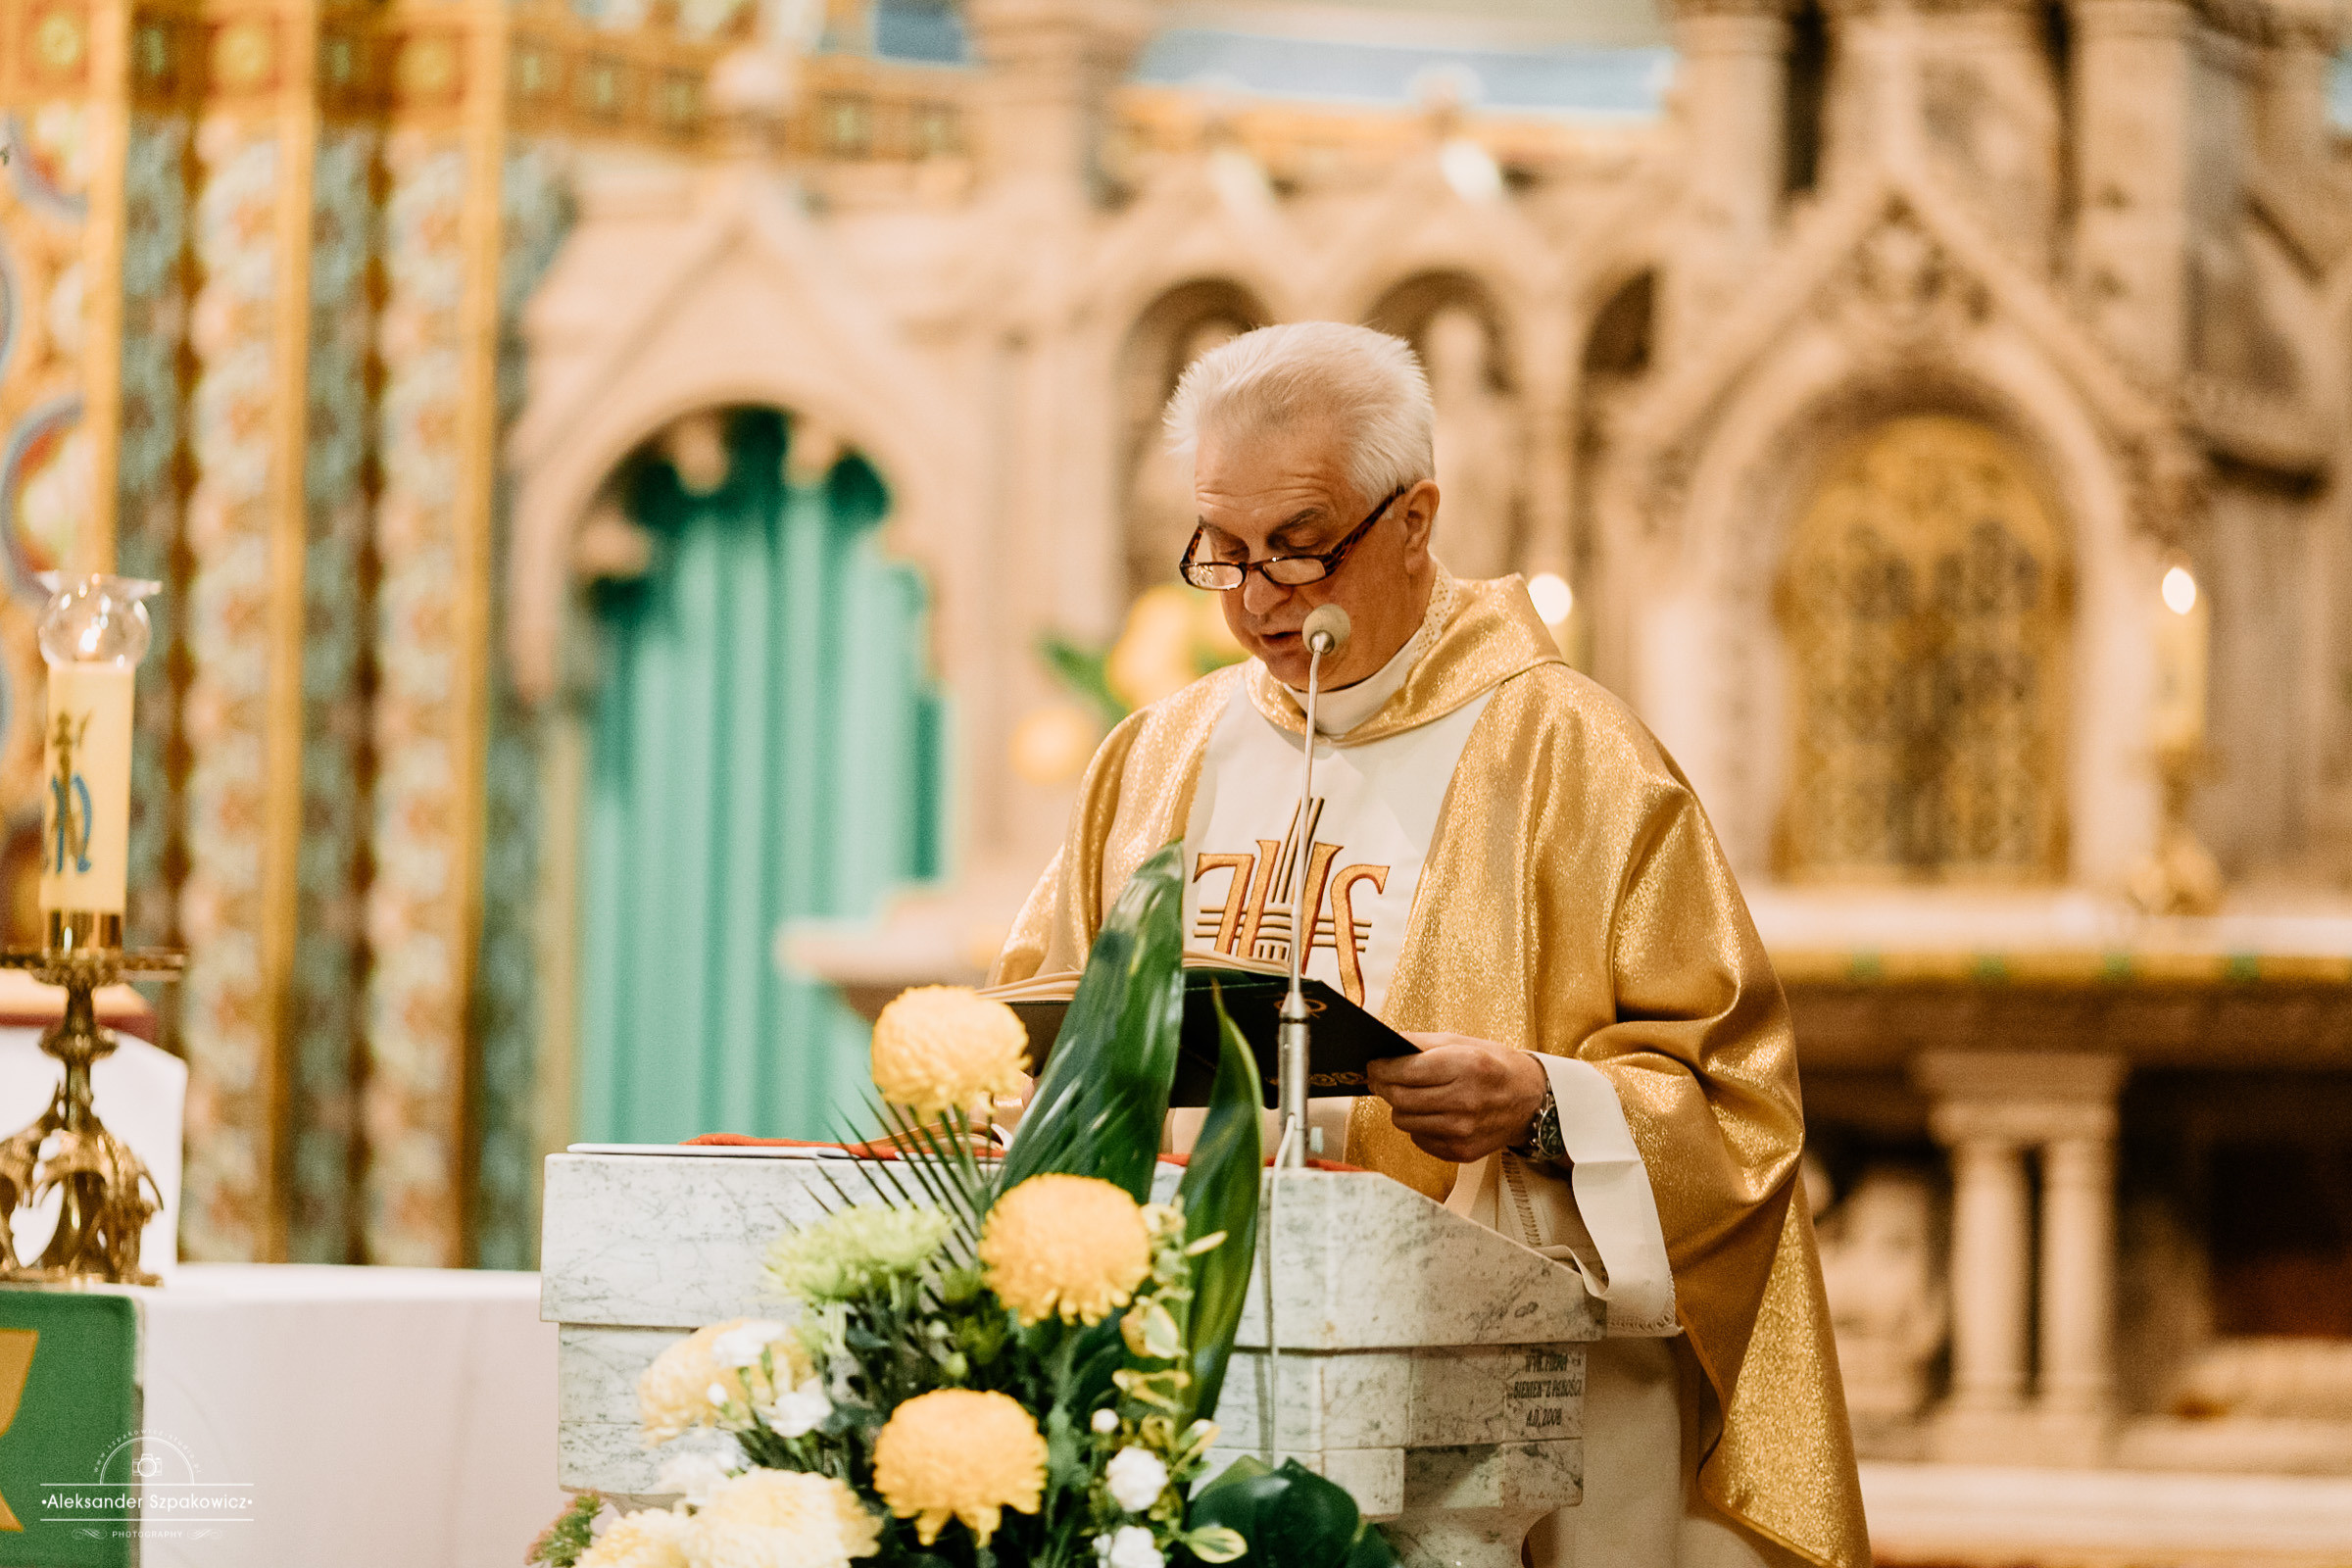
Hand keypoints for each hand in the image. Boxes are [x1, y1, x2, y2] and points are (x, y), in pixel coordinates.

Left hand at [1366, 1034, 1549, 1164]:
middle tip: (1381, 1078)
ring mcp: (1463, 1131)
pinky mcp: (1461, 1151)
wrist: (1531, 1101)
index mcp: (1465, 1066)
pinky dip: (1418, 1125)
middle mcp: (1465, 1101)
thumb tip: (1382, 1044)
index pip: (1405, 1071)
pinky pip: (1418, 1139)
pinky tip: (1432, 1113)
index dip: (1381, 1068)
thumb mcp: (1461, 1042)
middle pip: (1399, 1099)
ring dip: (1401, 1107)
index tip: (1372, 1065)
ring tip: (1412, 1095)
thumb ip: (1420, 1043)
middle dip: (1383, 1086)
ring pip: (1403, 1121)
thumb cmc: (1493, 1066)